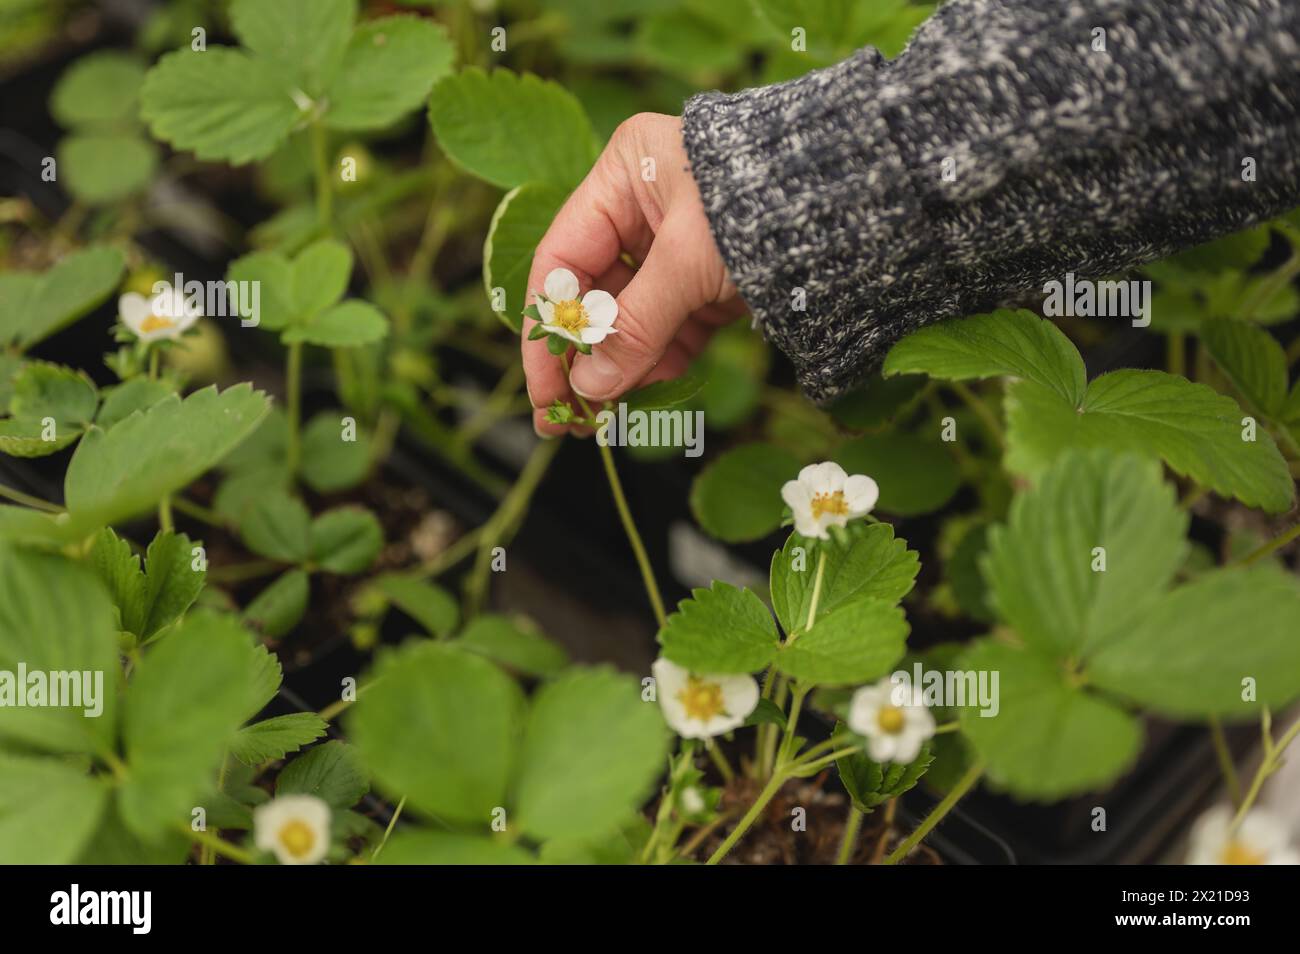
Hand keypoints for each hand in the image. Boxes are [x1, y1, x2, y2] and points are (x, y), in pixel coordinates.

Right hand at [522, 112, 745, 435]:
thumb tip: (589, 387)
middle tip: (562, 420)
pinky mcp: (712, 283)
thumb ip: (635, 326)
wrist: (865, 203)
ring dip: (616, 372)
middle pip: (593, 295)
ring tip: (598, 423)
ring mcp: (679, 248)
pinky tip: (640, 401)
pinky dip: (657, 366)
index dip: (546, 328)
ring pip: (631, 319)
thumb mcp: (691, 262)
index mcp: (625, 175)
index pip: (562, 259)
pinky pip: (672, 330)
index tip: (542, 388)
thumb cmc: (770, 203)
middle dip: (580, 360)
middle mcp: (645, 208)